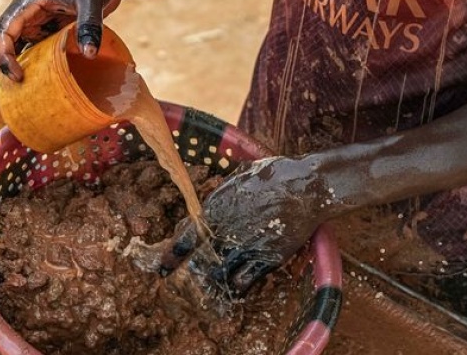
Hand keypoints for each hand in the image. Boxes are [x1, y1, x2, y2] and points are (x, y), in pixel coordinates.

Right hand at [0, 0, 126, 81]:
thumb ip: (90, 23)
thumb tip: (90, 54)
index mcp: (26, 3)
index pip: (1, 33)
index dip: (2, 57)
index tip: (17, 77)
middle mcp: (25, 13)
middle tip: (7, 92)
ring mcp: (35, 21)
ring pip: (10, 47)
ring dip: (9, 67)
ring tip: (20, 94)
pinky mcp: (48, 29)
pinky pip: (31, 49)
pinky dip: (30, 66)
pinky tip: (41, 84)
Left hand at [159, 156, 323, 294]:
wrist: (304, 187)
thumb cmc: (273, 174)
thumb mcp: (238, 177)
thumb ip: (221, 195)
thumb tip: (209, 204)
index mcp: (215, 209)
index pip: (185, 239)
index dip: (172, 256)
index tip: (163, 268)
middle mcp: (226, 231)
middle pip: (200, 261)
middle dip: (192, 273)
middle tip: (186, 282)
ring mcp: (246, 247)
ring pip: (220, 274)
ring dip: (212, 281)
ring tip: (209, 289)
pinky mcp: (266, 259)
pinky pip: (246, 281)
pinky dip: (237, 288)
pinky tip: (234, 292)